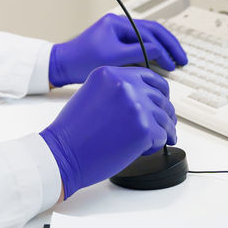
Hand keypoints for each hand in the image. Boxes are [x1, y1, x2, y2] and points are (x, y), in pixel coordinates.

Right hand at [40, 66, 177, 197]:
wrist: (62, 154)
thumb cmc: (73, 131)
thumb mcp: (92, 94)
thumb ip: (116, 90)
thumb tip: (144, 98)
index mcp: (111, 74)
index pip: (148, 77)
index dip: (159, 91)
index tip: (162, 101)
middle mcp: (125, 85)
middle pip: (160, 97)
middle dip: (164, 113)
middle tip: (164, 125)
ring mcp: (136, 106)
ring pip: (165, 117)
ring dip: (164, 130)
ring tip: (155, 139)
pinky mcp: (143, 128)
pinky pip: (162, 135)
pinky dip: (156, 144)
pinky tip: (144, 149)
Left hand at [48, 13, 187, 86]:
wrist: (62, 66)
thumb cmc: (81, 61)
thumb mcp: (113, 57)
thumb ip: (138, 52)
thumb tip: (159, 51)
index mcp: (117, 23)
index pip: (148, 34)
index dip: (163, 50)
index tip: (172, 63)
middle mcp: (119, 24)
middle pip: (153, 31)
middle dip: (170, 44)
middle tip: (182, 59)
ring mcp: (118, 33)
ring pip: (148, 37)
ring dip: (163, 48)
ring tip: (175, 60)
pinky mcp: (116, 44)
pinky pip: (140, 44)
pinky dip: (152, 52)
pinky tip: (160, 61)